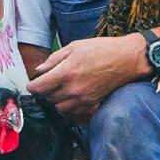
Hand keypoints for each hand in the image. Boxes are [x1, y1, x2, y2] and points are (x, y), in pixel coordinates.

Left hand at [27, 34, 145, 122]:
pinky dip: (67, 106)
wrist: (127, 59)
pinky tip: (70, 96)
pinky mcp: (91, 104)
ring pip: (59, 108)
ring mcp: (82, 99)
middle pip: (48, 98)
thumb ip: (55, 59)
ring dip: (55, 100)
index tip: (32, 84)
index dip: (32, 86)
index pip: (39, 87)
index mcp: (66, 72)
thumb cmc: (102, 49)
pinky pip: (72, 112)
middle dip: (44, 91)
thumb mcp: (75, 47)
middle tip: (48, 83)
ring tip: (59, 90)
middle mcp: (72, 89)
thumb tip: (40, 70)